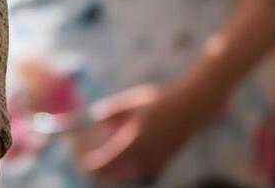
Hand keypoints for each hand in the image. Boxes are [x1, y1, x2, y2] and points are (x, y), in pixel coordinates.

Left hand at [78, 83, 205, 182]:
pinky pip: (140, 169)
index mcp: (133, 145)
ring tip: (106, 154)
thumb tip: (95, 120)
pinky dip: (129, 164)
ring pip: (128, 173)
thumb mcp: (130, 103)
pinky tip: (125, 151)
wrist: (192, 106)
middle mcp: (144, 159)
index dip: (91, 165)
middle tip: (90, 159)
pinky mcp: (164, 161)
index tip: (81, 159)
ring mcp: (156, 162)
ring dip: (115, 167)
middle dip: (101, 169)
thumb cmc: (160, 101)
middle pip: (115, 174)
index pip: (105, 166)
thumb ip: (110, 113)